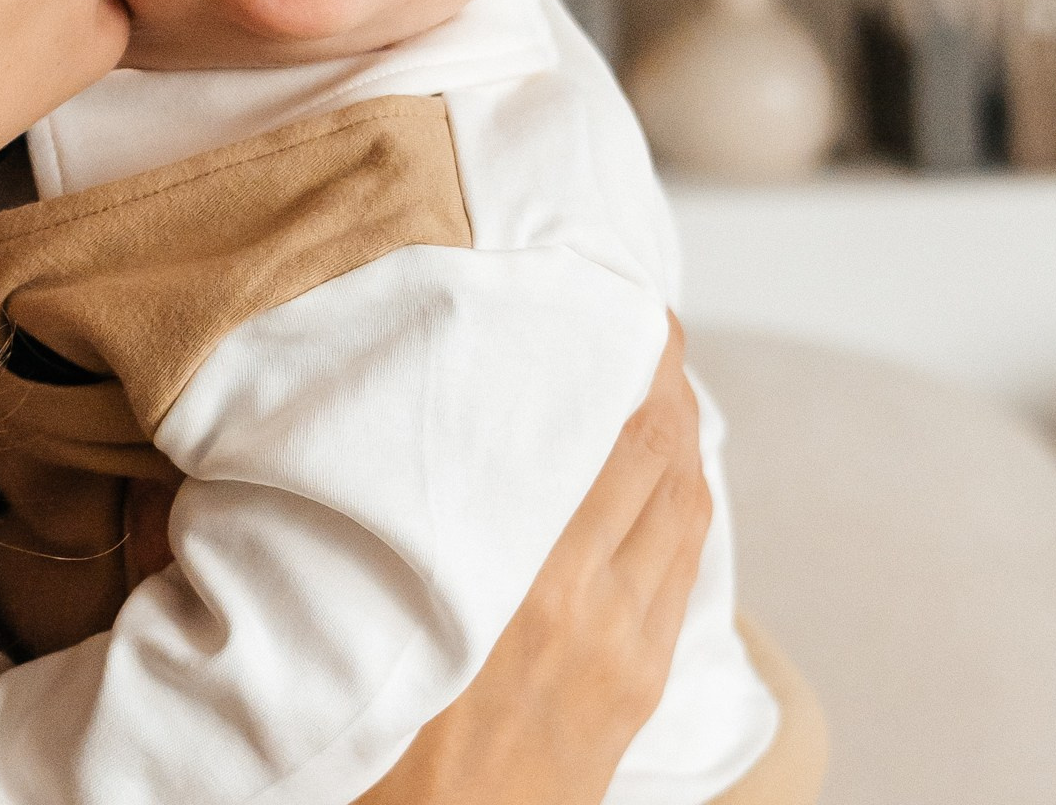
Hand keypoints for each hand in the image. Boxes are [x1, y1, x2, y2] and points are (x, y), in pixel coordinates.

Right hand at [357, 314, 709, 804]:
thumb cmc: (382, 748)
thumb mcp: (374, 623)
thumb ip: (392, 533)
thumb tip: (369, 448)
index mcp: (525, 582)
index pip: (620, 442)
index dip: (641, 366)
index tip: (628, 308)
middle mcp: (590, 606)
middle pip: (664, 461)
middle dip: (668, 383)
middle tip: (650, 326)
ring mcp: (627, 647)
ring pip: (686, 511)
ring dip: (683, 439)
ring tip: (662, 386)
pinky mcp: (640, 684)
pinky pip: (684, 569)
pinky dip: (684, 505)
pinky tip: (665, 480)